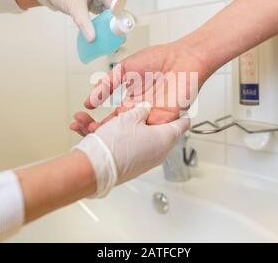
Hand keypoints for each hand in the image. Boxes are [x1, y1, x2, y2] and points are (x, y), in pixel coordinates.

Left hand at [35, 0, 114, 42]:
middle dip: (116, 24)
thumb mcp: (74, 8)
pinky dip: (103, 25)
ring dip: (110, 26)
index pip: (115, 4)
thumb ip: (84, 23)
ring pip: (109, 15)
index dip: (118, 18)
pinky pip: (102, 17)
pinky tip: (104, 35)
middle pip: (115, 10)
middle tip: (119, 39)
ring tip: (113, 40)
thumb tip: (92, 39)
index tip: (119, 32)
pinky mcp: (94, 5)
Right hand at [70, 42, 211, 134]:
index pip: (112, 119)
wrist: (182, 56)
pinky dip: (139, 134)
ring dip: (118, 138)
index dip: (97, 123)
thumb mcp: (124, 69)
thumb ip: (108, 84)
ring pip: (134, 135)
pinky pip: (152, 131)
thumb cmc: (158, 58)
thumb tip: (90, 99)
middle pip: (121, 131)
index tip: (81, 123)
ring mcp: (153, 117)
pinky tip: (123, 133)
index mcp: (131, 103)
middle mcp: (142, 113)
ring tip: (101, 136)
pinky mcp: (167, 119)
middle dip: (103, 134)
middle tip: (85, 132)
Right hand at [73, 104, 190, 197]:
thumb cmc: (115, 144)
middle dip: (142, 117)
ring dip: (122, 127)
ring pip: (137, 137)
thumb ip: (141, 109)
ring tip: (101, 121)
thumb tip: (145, 108)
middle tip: (134, 108)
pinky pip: (127, 147)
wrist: (95, 169)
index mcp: (165, 138)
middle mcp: (159, 152)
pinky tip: (96, 131)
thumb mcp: (129, 117)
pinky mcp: (132, 167)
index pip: (182, 123)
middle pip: (157, 129)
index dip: (182, 112)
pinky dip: (116, 138)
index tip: (182, 108)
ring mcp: (146, 161)